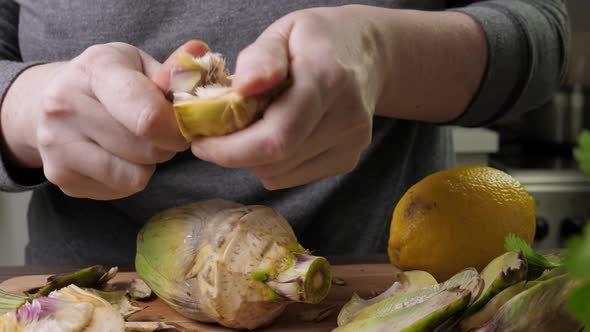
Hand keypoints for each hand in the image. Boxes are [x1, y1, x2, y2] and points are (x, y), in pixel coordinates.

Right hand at [1, 41, 208, 199]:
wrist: (49, 101)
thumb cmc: (109, 82)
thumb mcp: (138, 64)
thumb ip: (172, 71)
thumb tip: (199, 53)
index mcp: (94, 70)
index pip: (148, 116)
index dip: (177, 129)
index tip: (183, 127)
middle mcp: (66, 105)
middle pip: (147, 150)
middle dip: (166, 146)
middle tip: (160, 133)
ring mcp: (57, 144)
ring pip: (136, 176)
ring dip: (148, 165)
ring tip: (137, 143)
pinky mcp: (60, 176)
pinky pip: (120, 190)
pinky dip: (130, 178)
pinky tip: (118, 157)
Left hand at [190, 6, 383, 189]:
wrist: (369, 55)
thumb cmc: (318, 39)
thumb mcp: (285, 31)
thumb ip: (261, 58)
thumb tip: (241, 89)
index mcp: (327, 77)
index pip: (277, 135)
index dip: (231, 149)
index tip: (201, 142)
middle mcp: (346, 116)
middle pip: (276, 159)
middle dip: (234, 153)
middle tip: (217, 133)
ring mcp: (351, 143)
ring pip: (280, 174)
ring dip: (252, 159)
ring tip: (251, 126)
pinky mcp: (348, 161)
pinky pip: (292, 177)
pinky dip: (272, 164)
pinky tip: (275, 135)